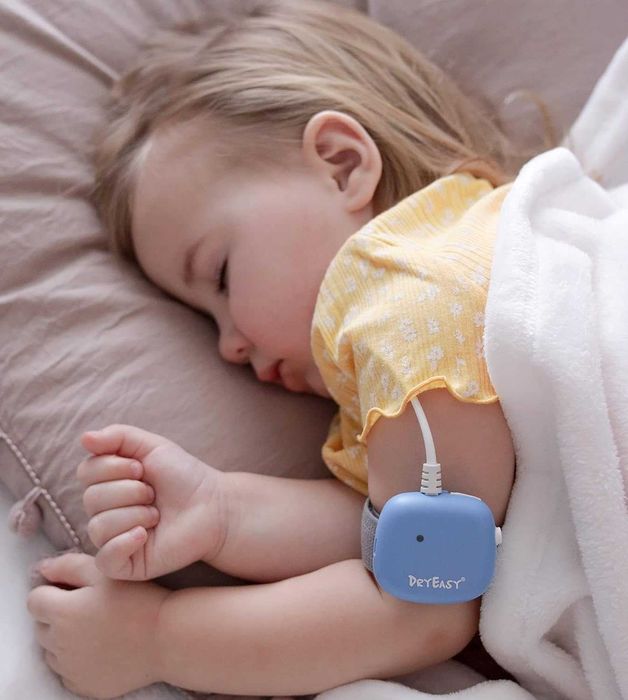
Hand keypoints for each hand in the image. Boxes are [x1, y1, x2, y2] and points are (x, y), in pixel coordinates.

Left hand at [26, 552, 168, 698]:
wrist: (167, 638)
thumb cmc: (139, 599)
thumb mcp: (106, 571)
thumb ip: (69, 566)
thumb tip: (42, 569)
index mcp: (62, 612)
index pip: (34, 600)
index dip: (51, 590)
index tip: (72, 589)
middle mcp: (58, 644)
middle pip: (41, 626)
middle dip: (57, 615)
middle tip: (88, 606)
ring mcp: (69, 668)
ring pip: (51, 650)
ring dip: (64, 638)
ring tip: (96, 627)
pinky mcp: (82, 686)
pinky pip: (68, 671)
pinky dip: (77, 660)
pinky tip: (101, 647)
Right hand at [77, 424, 229, 580]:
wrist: (212, 505)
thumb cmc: (183, 476)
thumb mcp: (152, 447)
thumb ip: (118, 437)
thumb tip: (84, 438)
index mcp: (106, 483)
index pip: (86, 472)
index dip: (114, 467)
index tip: (143, 469)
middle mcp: (104, 511)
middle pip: (91, 498)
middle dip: (130, 490)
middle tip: (154, 493)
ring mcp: (112, 539)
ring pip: (98, 526)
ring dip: (136, 514)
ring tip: (158, 514)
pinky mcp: (124, 565)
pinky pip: (105, 558)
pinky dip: (124, 543)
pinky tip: (146, 535)